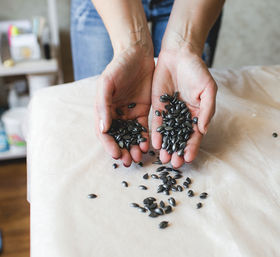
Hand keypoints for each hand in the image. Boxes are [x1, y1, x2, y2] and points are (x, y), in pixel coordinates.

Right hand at [96, 44, 153, 165]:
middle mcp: (115, 114)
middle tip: (130, 162)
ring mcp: (130, 113)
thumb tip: (103, 129)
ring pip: (132, 136)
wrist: (137, 54)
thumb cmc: (118, 67)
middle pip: (118, 138)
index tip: (117, 155)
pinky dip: (145, 138)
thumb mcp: (107, 84)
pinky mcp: (144, 111)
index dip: (109, 145)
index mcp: (103, 110)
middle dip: (123, 151)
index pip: (104, 133)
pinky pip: (144, 128)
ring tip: (140, 157)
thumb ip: (103, 106)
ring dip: (134, 148)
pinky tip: (149, 146)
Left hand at [151, 47, 216, 167]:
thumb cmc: (198, 71)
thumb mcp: (208, 89)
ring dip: (166, 147)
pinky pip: (157, 123)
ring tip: (163, 158)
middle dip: (177, 151)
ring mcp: (171, 112)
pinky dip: (156, 133)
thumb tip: (203, 130)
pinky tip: (154, 144)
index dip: (192, 147)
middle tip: (173, 163)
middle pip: (180, 138)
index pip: (195, 135)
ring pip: (168, 134)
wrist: (180, 54)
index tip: (188, 158)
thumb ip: (207, 109)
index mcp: (198, 114)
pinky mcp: (158, 106)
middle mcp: (184, 116)